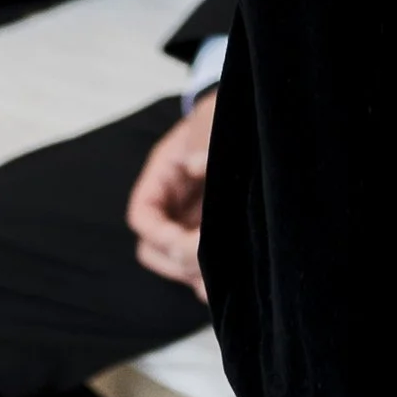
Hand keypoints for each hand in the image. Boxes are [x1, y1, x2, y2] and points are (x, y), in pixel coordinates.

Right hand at [127, 95, 215, 296]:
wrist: (253, 113)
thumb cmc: (226, 114)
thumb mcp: (213, 123)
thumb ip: (204, 143)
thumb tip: (194, 165)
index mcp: (164, 175)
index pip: (143, 215)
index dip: (159, 233)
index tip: (184, 242)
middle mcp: (174, 204)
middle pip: (154, 249)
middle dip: (177, 260)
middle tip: (207, 265)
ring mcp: (193, 221)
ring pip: (177, 262)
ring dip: (193, 275)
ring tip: (217, 282)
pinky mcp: (215, 233)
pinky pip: (202, 263)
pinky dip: (211, 277)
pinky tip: (232, 283)